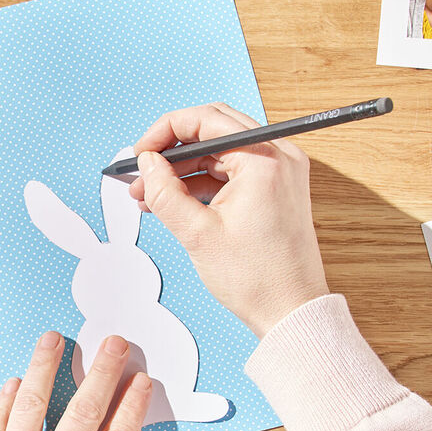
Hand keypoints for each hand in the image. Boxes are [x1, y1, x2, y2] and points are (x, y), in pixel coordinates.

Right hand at [128, 103, 329, 336]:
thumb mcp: (197, 233)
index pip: (205, 120)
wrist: (291, 311)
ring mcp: (281, 171)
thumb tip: (146, 165)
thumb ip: (164, 192)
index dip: (164, 132)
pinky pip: (233, 170)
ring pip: (221, 151)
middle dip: (172, 150)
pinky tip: (174, 201)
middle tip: (142, 171)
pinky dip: (203, 182)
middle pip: (213, 129)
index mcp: (264, 159)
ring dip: (184, 168)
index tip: (140, 153)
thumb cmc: (258, 278)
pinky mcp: (277, 188)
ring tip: (149, 194)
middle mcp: (279, 156)